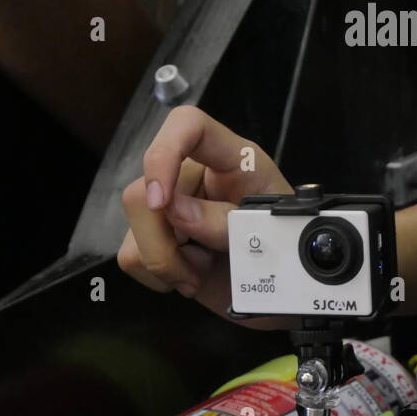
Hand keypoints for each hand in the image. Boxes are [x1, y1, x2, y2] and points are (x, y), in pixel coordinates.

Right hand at [118, 106, 291, 325]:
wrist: (283, 290)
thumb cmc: (286, 251)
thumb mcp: (269, 233)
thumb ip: (224, 221)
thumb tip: (172, 210)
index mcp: (233, 159)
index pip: (189, 125)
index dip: (164, 153)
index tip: (161, 201)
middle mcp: (196, 176)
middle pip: (141, 190)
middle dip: (163, 243)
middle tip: (198, 270)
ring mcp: (172, 206)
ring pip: (132, 226)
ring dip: (166, 263)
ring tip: (203, 272)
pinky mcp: (159, 239)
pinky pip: (130, 255)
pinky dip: (159, 276)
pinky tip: (189, 277)